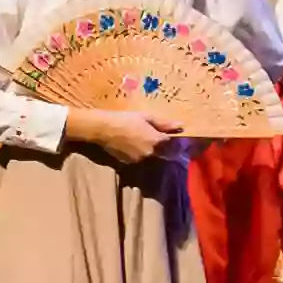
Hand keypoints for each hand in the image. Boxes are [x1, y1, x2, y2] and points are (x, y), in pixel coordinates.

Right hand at [65, 106, 181, 166]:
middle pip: (165, 155)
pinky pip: (141, 161)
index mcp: (157, 141)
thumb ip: (164, 124)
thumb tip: (181, 126)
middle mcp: (151, 153)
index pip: (173, 145)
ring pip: (153, 159)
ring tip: (147, 145)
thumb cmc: (124, 119)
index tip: (175, 138)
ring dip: (154, 155)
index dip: (176, 142)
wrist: (101, 129)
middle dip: (167, 150)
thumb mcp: (145, 117)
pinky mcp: (129, 164)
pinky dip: (142, 157)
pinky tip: (136, 148)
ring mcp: (140, 161)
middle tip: (161, 143)